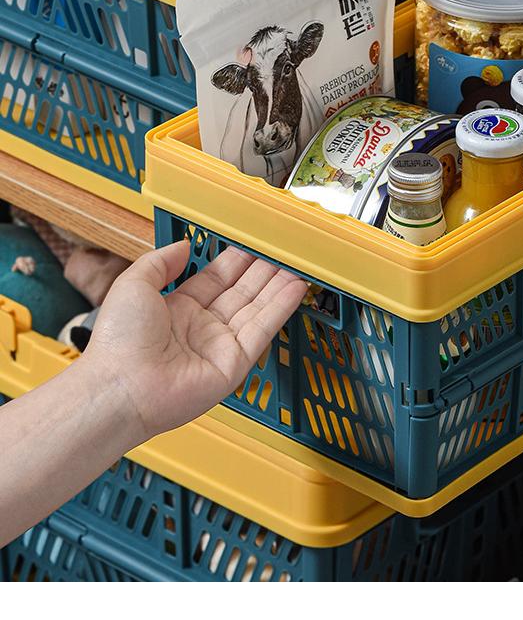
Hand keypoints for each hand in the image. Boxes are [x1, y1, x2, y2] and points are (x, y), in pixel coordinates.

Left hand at [82, 241, 306, 439]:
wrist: (119, 386)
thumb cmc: (118, 341)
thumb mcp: (134, 285)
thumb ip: (161, 262)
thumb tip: (185, 245)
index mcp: (177, 309)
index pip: (217, 279)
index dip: (237, 260)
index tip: (253, 242)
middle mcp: (202, 327)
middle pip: (242, 291)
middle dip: (263, 270)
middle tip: (283, 249)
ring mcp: (221, 345)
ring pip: (258, 307)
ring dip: (279, 285)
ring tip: (298, 263)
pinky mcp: (236, 362)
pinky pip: (263, 329)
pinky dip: (281, 308)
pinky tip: (296, 288)